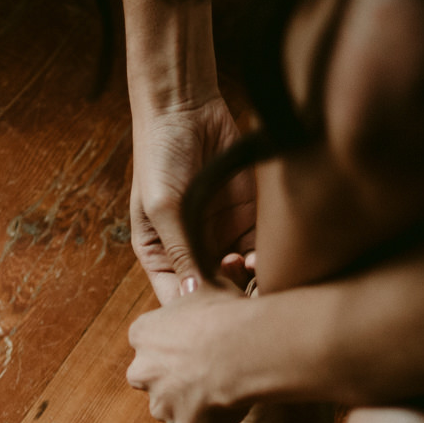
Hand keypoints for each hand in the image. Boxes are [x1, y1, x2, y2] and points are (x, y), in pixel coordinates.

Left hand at [126, 280, 254, 422]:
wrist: (243, 350)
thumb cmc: (227, 315)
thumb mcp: (210, 287)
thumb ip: (200, 286)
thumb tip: (211, 269)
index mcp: (143, 334)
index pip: (148, 343)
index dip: (174, 345)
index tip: (197, 342)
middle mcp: (143, 371)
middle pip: (152, 379)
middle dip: (172, 379)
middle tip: (206, 371)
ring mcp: (161, 405)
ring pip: (172, 409)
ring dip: (191, 404)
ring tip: (225, 390)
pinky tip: (231, 409)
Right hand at [128, 97, 255, 302]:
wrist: (186, 108)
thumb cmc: (159, 156)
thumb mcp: (163, 207)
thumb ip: (179, 251)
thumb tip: (191, 296)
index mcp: (161, 254)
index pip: (176, 296)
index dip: (193, 310)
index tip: (210, 314)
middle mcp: (191, 249)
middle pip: (212, 291)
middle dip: (225, 298)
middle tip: (235, 291)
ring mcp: (220, 234)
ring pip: (239, 275)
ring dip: (246, 281)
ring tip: (246, 268)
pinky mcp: (247, 217)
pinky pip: (259, 249)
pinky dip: (263, 260)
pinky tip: (260, 258)